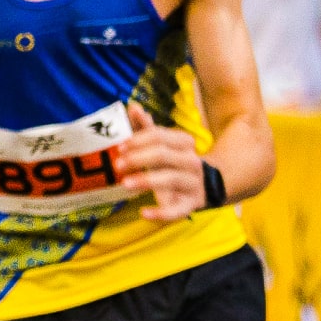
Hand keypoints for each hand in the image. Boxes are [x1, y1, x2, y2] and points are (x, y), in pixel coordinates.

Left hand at [121, 103, 210, 221]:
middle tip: (117, 164)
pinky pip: (177, 210)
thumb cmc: (173, 162)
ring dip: (146, 180)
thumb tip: (133, 106)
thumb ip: (147, 128)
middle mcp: (191, 161)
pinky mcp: (190, 204)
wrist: (203, 185)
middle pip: (164, 155)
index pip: (160, 136)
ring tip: (125, 183)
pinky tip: (144, 213)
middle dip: (138, 158)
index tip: (120, 146)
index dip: (138, 140)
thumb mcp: (162, 145)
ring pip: (171, 179)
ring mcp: (193, 184)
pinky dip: (161, 213)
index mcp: (185, 143)